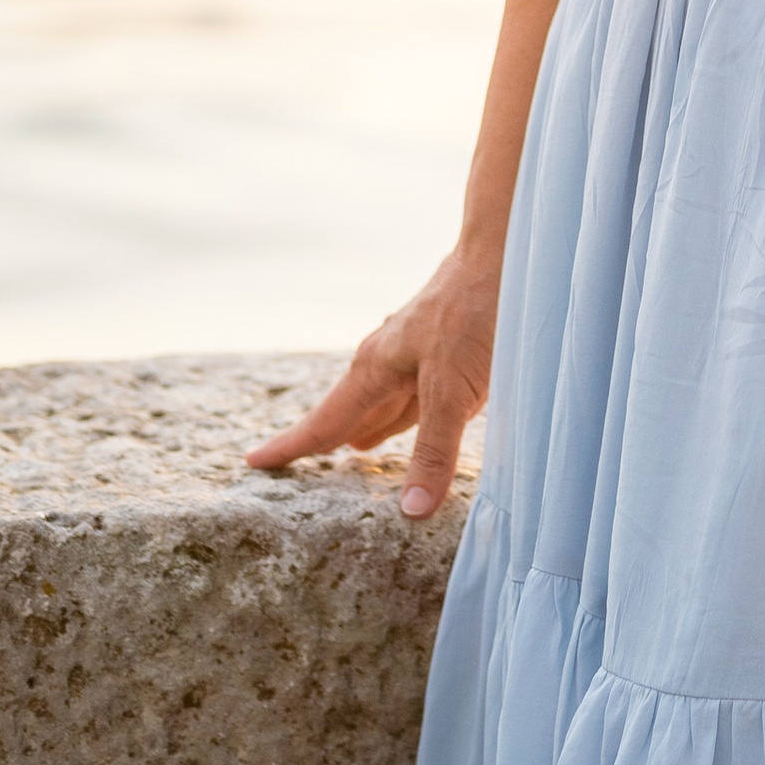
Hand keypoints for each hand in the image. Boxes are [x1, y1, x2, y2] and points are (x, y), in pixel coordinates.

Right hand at [244, 243, 499, 517]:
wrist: (511, 252)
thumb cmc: (477, 312)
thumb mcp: (454, 390)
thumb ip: (434, 450)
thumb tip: (410, 512)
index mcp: (376, 367)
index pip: (325, 420)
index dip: (291, 447)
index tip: (252, 462)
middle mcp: (389, 359)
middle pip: (348, 411)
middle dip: (322, 439)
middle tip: (289, 465)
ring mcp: (418, 352)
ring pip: (382, 401)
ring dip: (362, 426)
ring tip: (343, 451)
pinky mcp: (449, 350)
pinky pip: (413, 394)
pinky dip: (399, 415)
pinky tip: (403, 421)